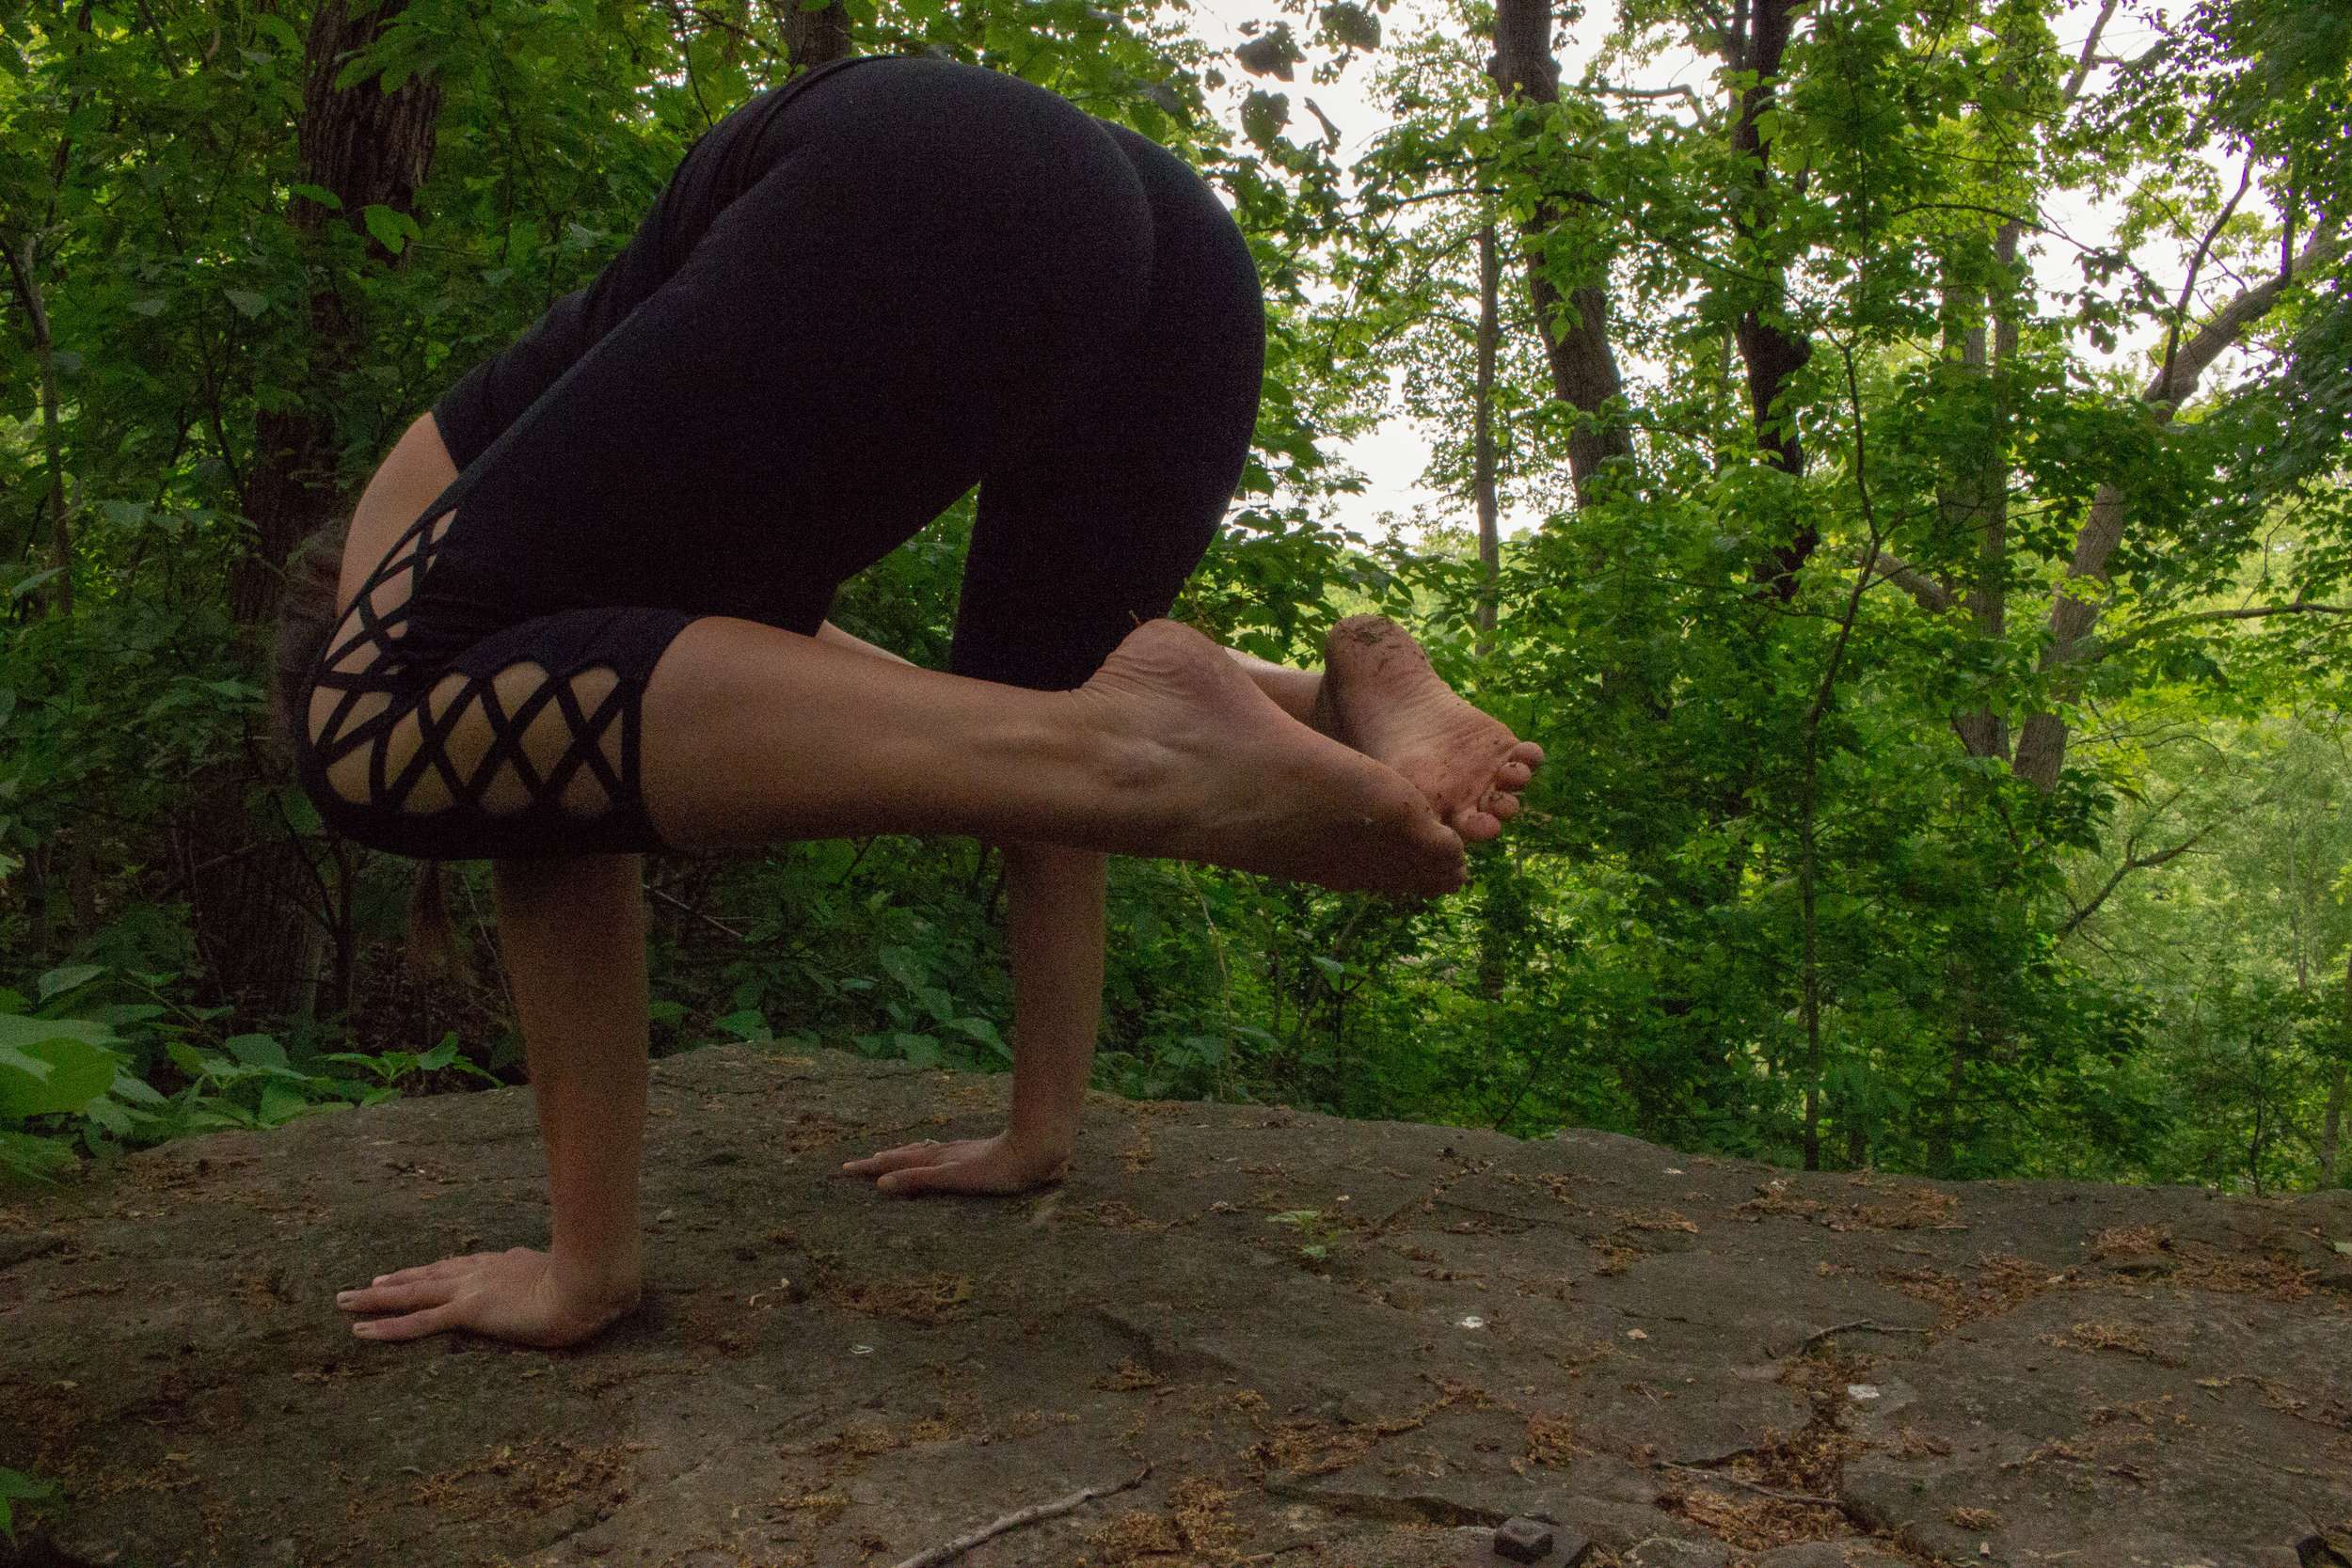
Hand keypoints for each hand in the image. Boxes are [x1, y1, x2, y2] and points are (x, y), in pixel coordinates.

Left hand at [335, 1247, 639, 1346]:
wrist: (594, 1280)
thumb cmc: (595, 1281)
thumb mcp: (577, 1277)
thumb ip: (567, 1276)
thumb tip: (583, 1278)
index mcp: (507, 1265)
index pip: (461, 1268)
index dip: (433, 1272)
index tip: (412, 1274)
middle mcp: (482, 1272)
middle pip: (428, 1276)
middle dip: (394, 1282)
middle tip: (363, 1286)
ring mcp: (472, 1290)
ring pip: (412, 1295)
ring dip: (375, 1300)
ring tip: (344, 1302)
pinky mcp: (469, 1311)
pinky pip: (419, 1323)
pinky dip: (388, 1328)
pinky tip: (361, 1332)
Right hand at [841, 1131, 1066, 1195]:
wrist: (1034, 1150)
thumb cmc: (996, 1170)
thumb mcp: (953, 1178)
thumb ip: (919, 1180)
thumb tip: (881, 1184)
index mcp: (934, 1159)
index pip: (894, 1162)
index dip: (870, 1167)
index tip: (844, 1169)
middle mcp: (943, 1152)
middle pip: (904, 1154)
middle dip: (880, 1161)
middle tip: (859, 1164)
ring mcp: (959, 1151)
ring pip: (922, 1152)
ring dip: (903, 1156)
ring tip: (890, 1156)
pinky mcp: (975, 1154)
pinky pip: (940, 1153)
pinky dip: (926, 1155)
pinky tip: (938, 1154)